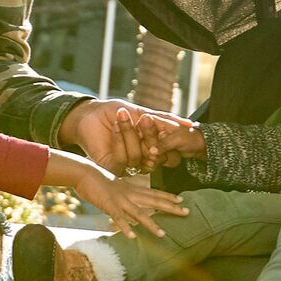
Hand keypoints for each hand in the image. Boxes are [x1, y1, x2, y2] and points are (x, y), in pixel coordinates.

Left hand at [64, 99, 197, 174]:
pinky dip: (120, 140)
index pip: (166, 150)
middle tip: (143, 118)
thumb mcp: (143, 112)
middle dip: (149, 134)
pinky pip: (123, 160)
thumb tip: (190, 126)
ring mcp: (127, 165)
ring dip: (130, 134)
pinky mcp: (112, 168)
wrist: (90, 113)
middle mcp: (141, 158)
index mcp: (150, 146)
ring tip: (122, 115)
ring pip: (138, 157)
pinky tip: (115, 127)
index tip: (158, 120)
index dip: (165, 137)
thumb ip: (165, 120)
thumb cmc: (114, 112)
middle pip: (155, 156)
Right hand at [73, 165, 189, 238]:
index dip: (168, 197)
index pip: (153, 193)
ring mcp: (120, 200)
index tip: (181, 200)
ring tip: (163, 235)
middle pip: (154, 201)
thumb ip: (122, 192)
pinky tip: (133, 237)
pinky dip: (125, 228)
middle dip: (171, 208)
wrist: (83, 172)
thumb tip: (126, 200)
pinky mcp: (109, 205)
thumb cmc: (96, 179)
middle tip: (187, 212)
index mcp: (131, 188)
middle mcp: (129, 194)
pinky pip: (119, 218)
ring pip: (139, 214)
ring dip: (151, 225)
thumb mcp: (113, 185)